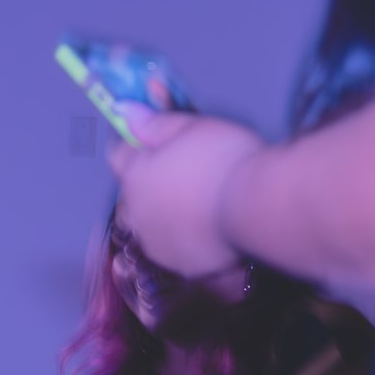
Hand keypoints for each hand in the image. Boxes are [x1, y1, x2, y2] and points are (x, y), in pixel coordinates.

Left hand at [107, 110, 263, 279]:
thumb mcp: (193, 127)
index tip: (151, 141)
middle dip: (147, 182)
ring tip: (192, 201)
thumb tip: (127, 112)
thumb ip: (155, 123)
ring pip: (147, 223)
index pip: (119, 155)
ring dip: (160, 212)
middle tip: (181, 172)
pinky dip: (179, 236)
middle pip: (131, 193)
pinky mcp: (176, 262)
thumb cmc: (226, 162)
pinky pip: (169, 247)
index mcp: (136, 174)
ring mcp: (154, 240)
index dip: (136, 145)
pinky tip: (201, 225)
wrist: (255, 207)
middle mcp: (137, 210)